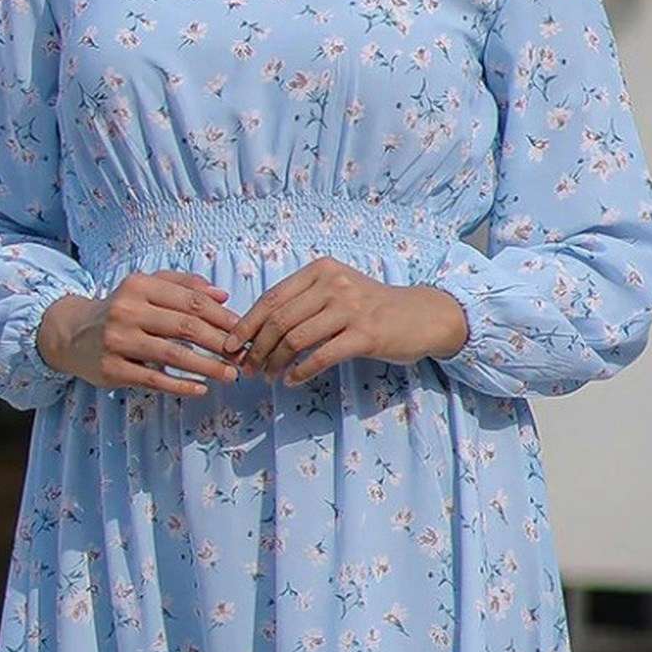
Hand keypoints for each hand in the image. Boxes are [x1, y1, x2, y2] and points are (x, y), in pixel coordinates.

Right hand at [35, 272, 242, 393]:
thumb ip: (182, 285)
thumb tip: (222, 296)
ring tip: (230, 374)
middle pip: (185, 327)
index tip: (242, 330)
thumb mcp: (145, 287)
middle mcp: (127, 310)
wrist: (70, 333)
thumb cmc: (119, 309)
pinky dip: (180, 385)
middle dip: (220, 343)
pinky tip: (202, 389)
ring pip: (173, 355)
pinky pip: (154, 379)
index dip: (221, 317)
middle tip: (242, 355)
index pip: (190, 301)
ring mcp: (118, 341)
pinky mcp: (112, 369)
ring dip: (207, 366)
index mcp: (139, 285)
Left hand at [232, 259, 467, 384]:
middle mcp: (333, 285)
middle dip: (257, 348)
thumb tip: (257, 328)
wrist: (420, 315)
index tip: (231, 345)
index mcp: (320, 271)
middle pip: (279, 320)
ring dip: (275, 362)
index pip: (271, 298)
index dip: (246, 324)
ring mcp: (350, 309)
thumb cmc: (372, 306)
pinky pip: (321, 356)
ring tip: (268, 376)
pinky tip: (292, 380)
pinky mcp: (365, 335)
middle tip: (248, 368)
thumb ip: (303, 301)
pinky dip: (301, 371)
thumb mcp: (337, 290)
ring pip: (296, 339)